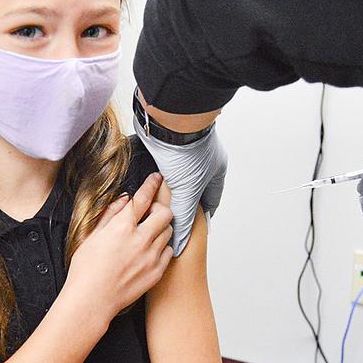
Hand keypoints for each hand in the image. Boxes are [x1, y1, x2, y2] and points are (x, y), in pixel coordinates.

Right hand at [66, 172, 174, 321]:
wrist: (92, 301)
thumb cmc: (86, 270)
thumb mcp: (92, 236)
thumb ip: (110, 214)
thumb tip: (124, 200)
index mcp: (122, 227)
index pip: (143, 198)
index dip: (152, 184)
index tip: (157, 179)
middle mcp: (140, 240)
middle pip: (164, 213)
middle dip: (159, 208)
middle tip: (151, 212)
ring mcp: (150, 257)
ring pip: (168, 231)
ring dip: (160, 228)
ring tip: (148, 234)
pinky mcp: (157, 272)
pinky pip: (168, 252)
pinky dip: (162, 248)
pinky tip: (149, 251)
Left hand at [133, 114, 226, 255]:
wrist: (166, 121)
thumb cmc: (188, 149)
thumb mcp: (188, 190)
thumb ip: (184, 217)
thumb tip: (180, 242)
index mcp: (215, 170)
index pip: (210, 200)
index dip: (202, 217)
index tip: (194, 230)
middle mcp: (201, 162)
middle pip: (191, 191)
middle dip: (181, 205)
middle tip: (171, 222)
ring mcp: (183, 155)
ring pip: (174, 180)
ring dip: (165, 192)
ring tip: (154, 209)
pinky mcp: (166, 148)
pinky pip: (160, 169)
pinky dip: (155, 180)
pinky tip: (147, 190)